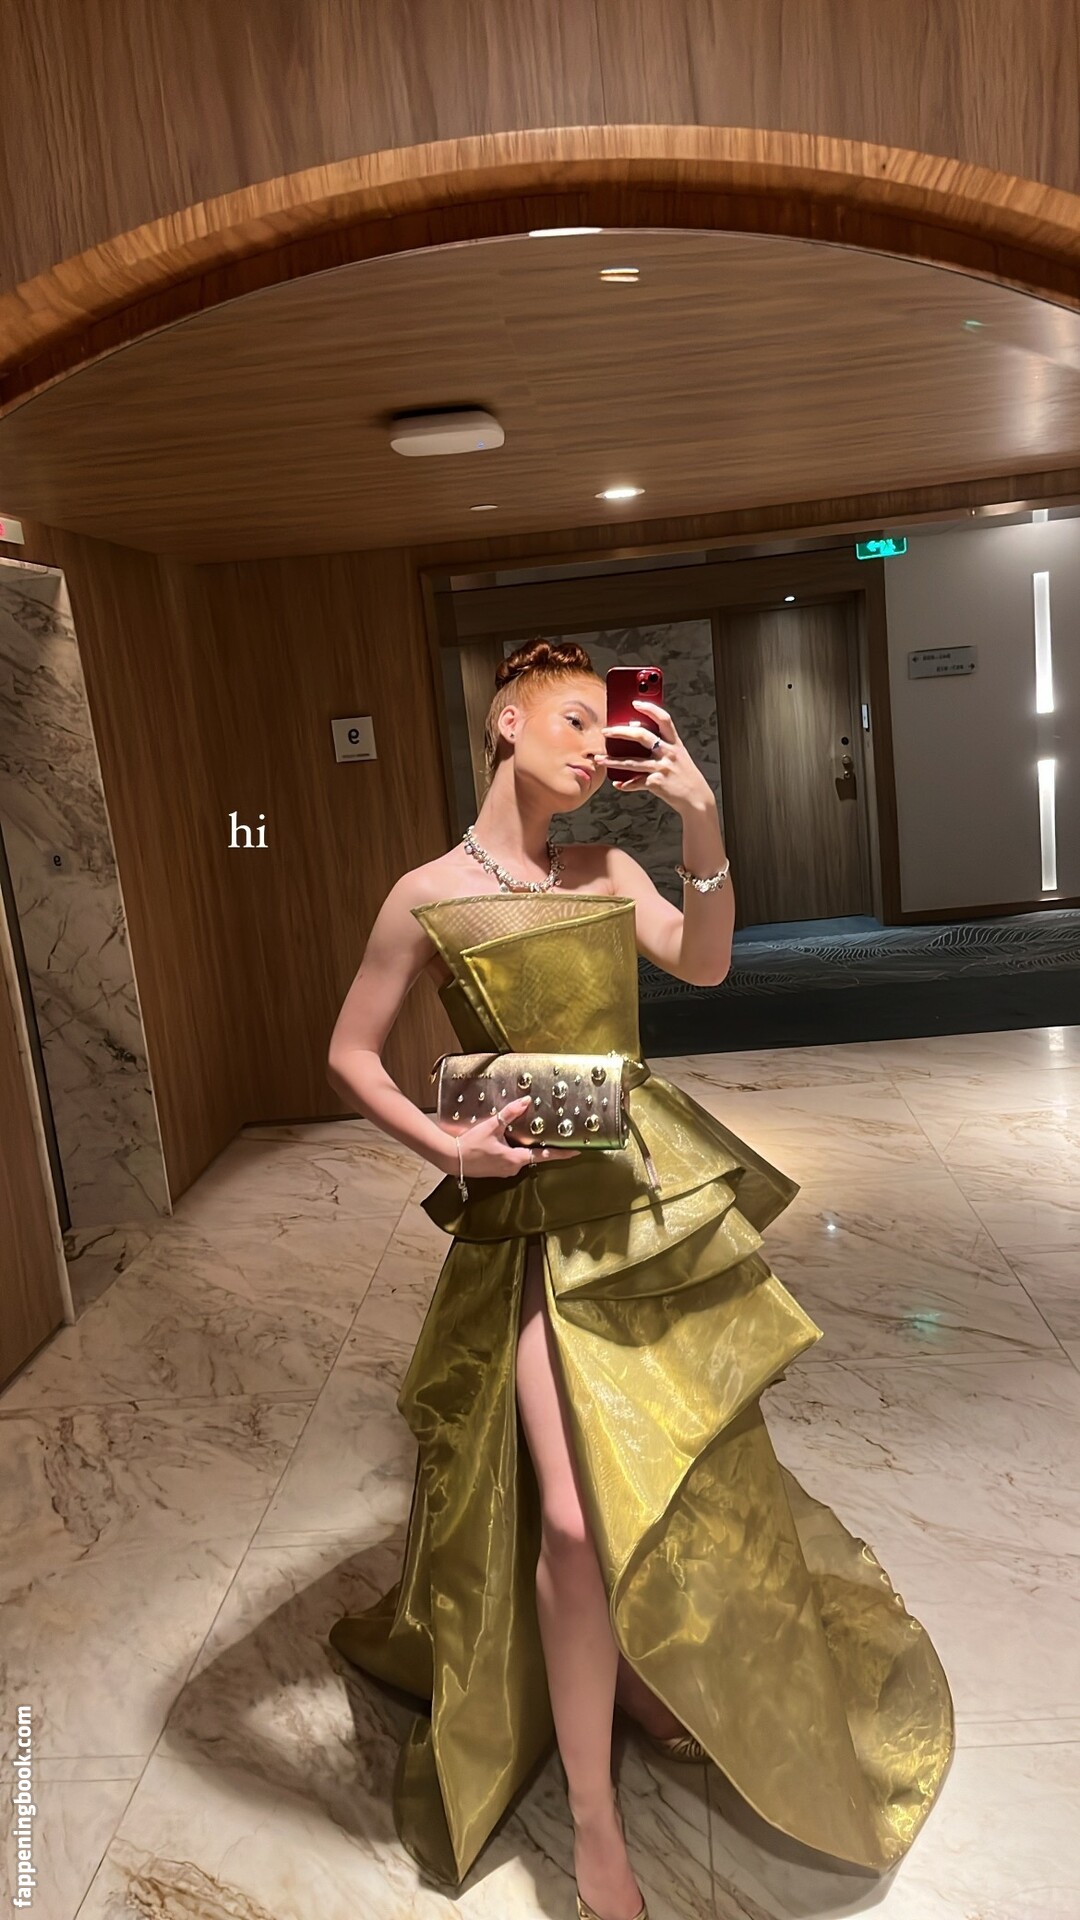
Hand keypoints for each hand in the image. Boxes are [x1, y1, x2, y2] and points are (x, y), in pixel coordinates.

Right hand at [446, 1095, 581, 1179]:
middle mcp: (513, 1168)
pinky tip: (502, 1140)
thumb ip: (510, 1113)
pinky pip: (509, 1159)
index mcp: (516, 1159)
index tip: (576, 1151)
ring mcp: (504, 1171)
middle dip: (537, 1144)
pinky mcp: (496, 1170)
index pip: (545, 1155)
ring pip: (519, 1156)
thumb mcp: (492, 1126)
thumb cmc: (471, 1144)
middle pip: (532, 1154)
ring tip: (515, 1133)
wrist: (451, 1158)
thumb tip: (526, 1101)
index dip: (562, 1153)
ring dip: (520, 1146)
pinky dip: (510, 1149)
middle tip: (545, 1133)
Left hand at [598, 699, 714, 814]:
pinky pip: (636, 782)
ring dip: (613, 761)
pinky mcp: (656, 783)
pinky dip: (626, 784)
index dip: (650, 709)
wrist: (697, 798)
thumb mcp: (678, 756)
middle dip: (620, 732)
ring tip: (600, 759)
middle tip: (606, 731)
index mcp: (675, 743)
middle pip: (642, 736)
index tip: (635, 702)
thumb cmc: (685, 775)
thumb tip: (634, 730)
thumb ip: (661, 744)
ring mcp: (662, 768)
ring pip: (632, 762)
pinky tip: (618, 783)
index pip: (663, 719)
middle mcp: (669, 753)